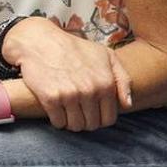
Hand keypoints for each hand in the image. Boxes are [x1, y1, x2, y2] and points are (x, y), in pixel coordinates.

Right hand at [2, 17, 132, 130]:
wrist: (39, 41)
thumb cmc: (73, 48)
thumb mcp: (105, 55)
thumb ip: (122, 79)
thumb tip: (127, 104)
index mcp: (105, 83)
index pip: (109, 119)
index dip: (100, 117)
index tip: (91, 111)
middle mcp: (90, 91)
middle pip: (92, 125)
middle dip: (85, 120)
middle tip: (77, 110)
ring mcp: (70, 95)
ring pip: (75, 126)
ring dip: (71, 122)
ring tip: (66, 110)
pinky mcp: (50, 98)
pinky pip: (58, 122)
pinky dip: (57, 119)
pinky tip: (55, 108)